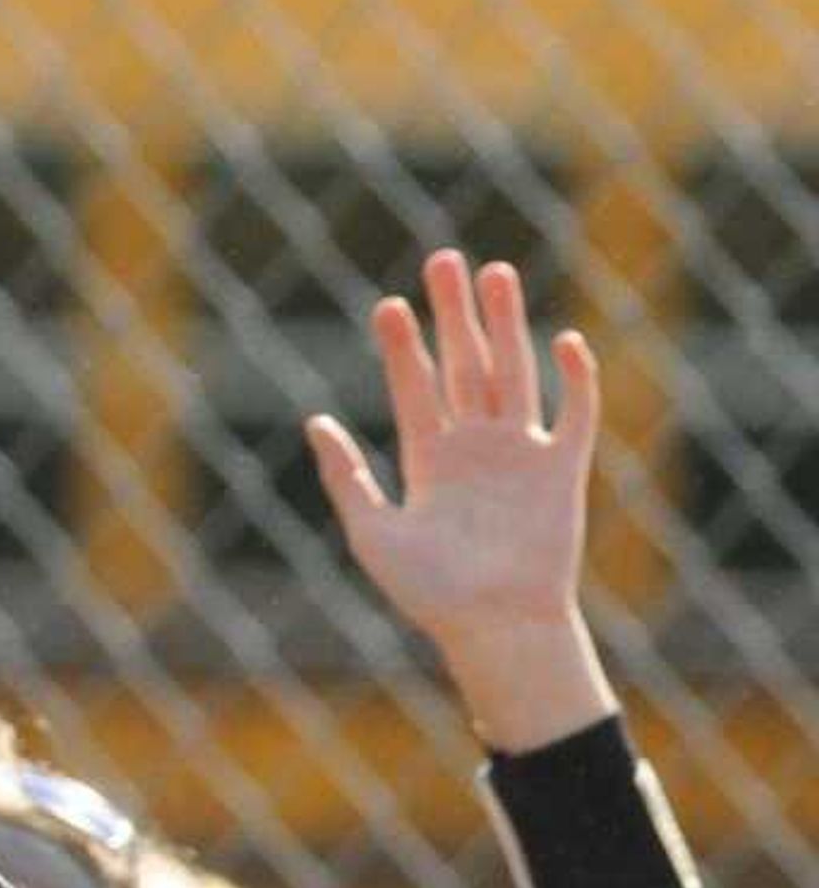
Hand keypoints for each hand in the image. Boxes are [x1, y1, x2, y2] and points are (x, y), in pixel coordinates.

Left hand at [307, 251, 609, 737]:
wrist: (492, 627)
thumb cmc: (429, 592)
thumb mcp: (373, 532)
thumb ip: (345, 477)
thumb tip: (314, 422)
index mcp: (427, 460)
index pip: (414, 388)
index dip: (402, 348)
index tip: (388, 305)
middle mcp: (474, 447)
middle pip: (464, 365)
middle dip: (453, 315)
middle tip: (443, 259)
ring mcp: (520, 453)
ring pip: (513, 372)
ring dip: (505, 325)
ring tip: (494, 273)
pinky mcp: (561, 469)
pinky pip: (572, 414)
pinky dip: (573, 379)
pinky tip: (562, 340)